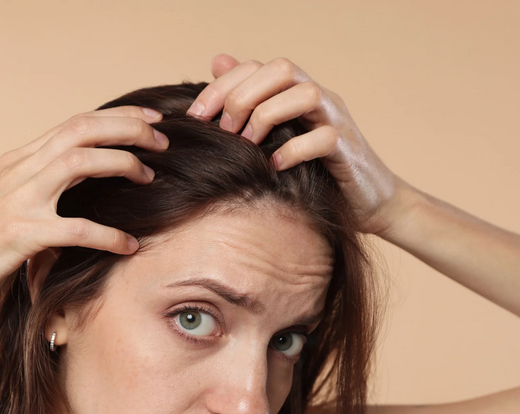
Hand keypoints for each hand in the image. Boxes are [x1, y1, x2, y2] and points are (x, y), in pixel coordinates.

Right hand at [0, 106, 168, 309]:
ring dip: (122, 164)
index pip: (75, 123)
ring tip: (150, 178)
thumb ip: (34, 186)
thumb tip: (72, 185)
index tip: (148, 120)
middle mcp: (20, 169)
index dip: (116, 117)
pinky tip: (129, 245)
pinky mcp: (20, 233)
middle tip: (162, 140)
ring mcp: (19, 199)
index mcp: (18, 160)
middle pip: (83, 129)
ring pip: (81, 163)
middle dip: (129, 128)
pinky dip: (109, 235)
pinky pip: (77, 229)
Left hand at [187, 54, 417, 235]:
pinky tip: (274, 166)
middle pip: (281, 69)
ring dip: (268, 116)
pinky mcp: (348, 150)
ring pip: (306, 93)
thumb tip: (217, 61)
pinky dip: (294, 150)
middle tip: (224, 131)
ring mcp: (336, 120)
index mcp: (295, 93)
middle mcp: (318, 98)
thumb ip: (250, 101)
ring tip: (249, 144)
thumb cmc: (314, 171)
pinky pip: (324, 138)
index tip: (195, 117)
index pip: (256, 67)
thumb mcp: (276, 135)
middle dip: (244, 96)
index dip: (221, 86)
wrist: (367, 203)